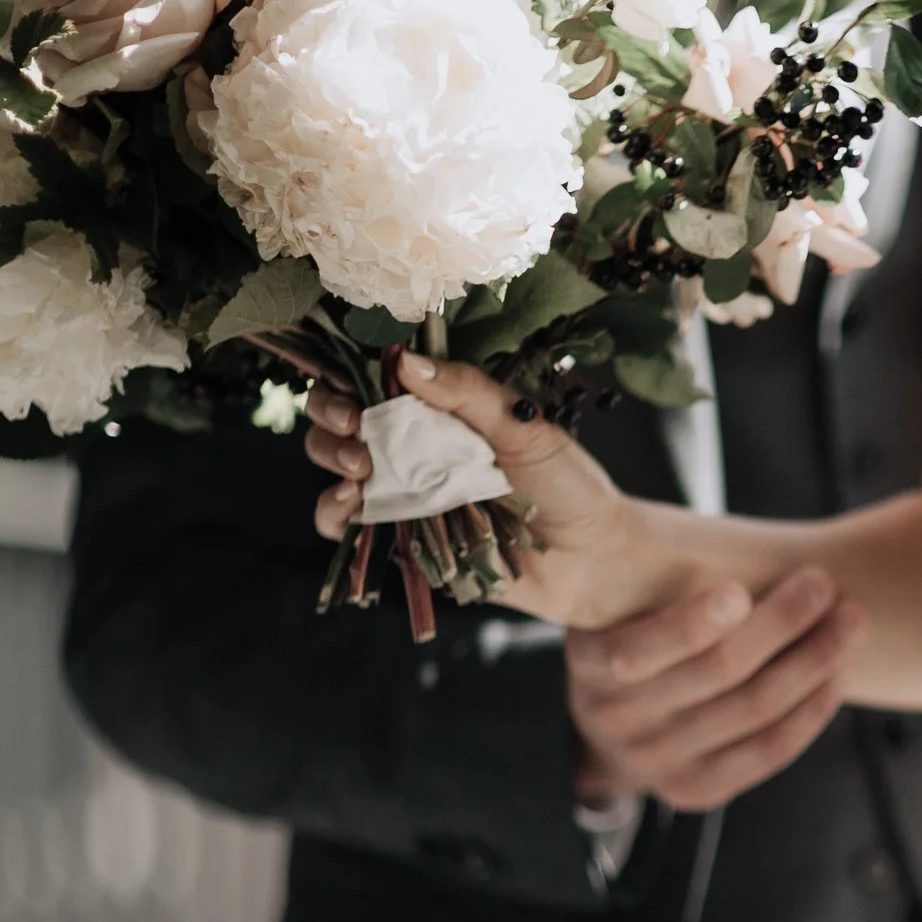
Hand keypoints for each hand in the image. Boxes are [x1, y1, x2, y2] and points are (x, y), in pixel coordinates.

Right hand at [305, 355, 654, 628]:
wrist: (590, 560)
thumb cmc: (567, 485)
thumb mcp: (525, 429)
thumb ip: (470, 393)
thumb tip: (406, 361)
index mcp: (441, 408)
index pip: (375, 378)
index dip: (351, 373)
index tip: (357, 382)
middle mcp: (414, 444)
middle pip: (341, 417)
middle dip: (332, 414)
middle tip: (354, 427)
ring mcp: (404, 490)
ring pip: (335, 463)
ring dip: (331, 458)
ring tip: (362, 470)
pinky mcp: (401, 536)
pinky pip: (345, 523)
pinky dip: (332, 512)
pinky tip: (348, 505)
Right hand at [567, 568, 865, 812]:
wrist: (614, 725)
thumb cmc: (638, 632)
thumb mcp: (624, 603)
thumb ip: (661, 578)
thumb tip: (747, 544)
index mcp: (589, 662)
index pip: (639, 651)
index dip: (694, 623)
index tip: (741, 589)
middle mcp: (615, 720)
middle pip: (717, 673)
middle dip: (780, 623)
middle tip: (822, 584)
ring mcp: (654, 764)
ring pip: (753, 710)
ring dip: (813, 661)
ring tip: (850, 620)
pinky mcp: (695, 791)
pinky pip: (768, 751)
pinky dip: (811, 709)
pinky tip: (837, 672)